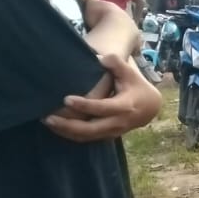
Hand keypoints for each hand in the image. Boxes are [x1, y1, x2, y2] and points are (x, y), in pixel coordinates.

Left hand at [44, 53, 162, 141]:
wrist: (150, 108)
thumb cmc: (136, 87)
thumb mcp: (130, 73)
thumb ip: (117, 63)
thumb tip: (101, 58)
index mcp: (125, 106)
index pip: (102, 108)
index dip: (84, 105)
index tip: (66, 99)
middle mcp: (118, 123)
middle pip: (91, 129)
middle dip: (69, 125)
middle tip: (48, 118)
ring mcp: (112, 132)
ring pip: (87, 137)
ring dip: (66, 132)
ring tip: (48, 122)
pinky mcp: (107, 136)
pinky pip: (87, 139)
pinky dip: (71, 135)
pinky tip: (57, 127)